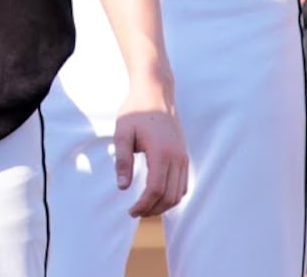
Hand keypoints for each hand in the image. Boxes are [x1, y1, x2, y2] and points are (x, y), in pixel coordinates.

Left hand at [114, 83, 188, 217]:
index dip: (144, 204)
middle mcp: (176, 157)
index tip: (131, 211)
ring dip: (164, 205)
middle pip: (170, 196)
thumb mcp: (122, 133)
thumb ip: (123, 160)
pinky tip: (158, 196)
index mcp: (160, 152)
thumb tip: (122, 187)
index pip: (156, 189)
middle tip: (136, 212)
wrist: (155, 92)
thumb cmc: (136, 110)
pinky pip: (183, 183)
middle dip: (153, 209)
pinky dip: (173, 196)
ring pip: (179, 193)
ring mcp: (183, 156)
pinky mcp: (184, 155)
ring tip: (146, 207)